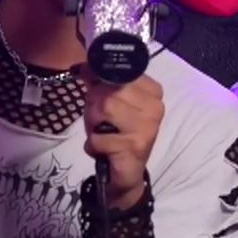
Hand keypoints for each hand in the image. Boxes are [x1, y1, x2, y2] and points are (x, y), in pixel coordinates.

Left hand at [81, 68, 164, 211]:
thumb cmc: (118, 135)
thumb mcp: (110, 103)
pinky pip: (98, 137)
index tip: (98, 95)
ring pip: (102, 109)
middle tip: (102, 123)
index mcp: (153, 91)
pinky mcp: (134, 146)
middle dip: (94, 108)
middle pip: (107, 92)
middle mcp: (155, 106)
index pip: (117, 73)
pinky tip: (104, 151)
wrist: (127, 173)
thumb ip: (100, 83)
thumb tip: (82, 65)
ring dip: (93, 126)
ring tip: (103, 135)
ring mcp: (146, 126)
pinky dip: (93, 145)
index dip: (99, 82)